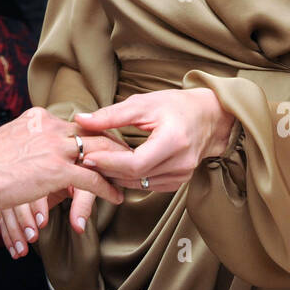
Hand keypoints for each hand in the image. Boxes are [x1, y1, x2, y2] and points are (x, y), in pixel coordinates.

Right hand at [0, 134, 131, 257]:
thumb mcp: (9, 138)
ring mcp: (54, 147)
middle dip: (113, 143)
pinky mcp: (56, 170)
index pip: (76, 122)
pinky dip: (107, 188)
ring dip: (117, 165)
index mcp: (39, 117)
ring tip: (130, 174)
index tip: (107, 139)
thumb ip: (27, 136)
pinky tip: (115, 197)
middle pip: (93, 132)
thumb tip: (33, 143)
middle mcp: (49, 126)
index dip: (95, 131)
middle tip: (129, 154)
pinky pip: (91, 179)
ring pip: (98, 152)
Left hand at [75, 89, 233, 192]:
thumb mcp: (143, 104)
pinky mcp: (179, 181)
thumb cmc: (175, 106)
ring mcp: (182, 175)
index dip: (109, 163)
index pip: (135, 163)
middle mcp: (181, 163)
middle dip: (107, 170)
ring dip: (116, 176)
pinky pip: (148, 186)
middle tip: (85, 159)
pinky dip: (130, 179)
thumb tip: (81, 120)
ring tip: (97, 163)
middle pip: (135, 176)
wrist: (208, 116)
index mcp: (174, 141)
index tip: (88, 156)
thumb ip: (111, 115)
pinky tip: (117, 168)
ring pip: (140, 184)